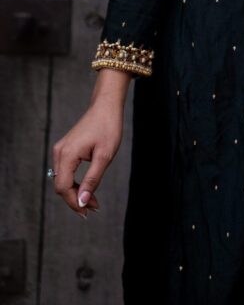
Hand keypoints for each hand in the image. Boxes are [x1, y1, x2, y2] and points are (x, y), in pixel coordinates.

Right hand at [51, 99, 124, 216]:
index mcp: (67, 155)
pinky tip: (87, 187)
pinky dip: (75, 182)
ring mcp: (61, 150)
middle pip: (61, 186)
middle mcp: (59, 153)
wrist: (106, 106)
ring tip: (93, 201)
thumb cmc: (108, 127)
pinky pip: (66, 171)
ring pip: (63, 180)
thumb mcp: (104, 156)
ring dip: (75, 192)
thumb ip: (93, 179)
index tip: (90, 211)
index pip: (63, 188)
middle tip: (94, 208)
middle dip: (76, 199)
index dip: (74, 203)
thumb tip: (82, 201)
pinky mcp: (66, 149)